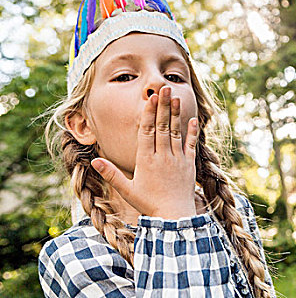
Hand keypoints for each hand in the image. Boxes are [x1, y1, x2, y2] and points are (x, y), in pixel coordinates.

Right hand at [91, 86, 198, 219]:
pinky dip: (192, 132)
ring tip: (175, 96)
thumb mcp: (127, 189)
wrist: (174, 216)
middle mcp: (162, 157)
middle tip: (163, 88)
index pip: (147, 132)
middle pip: (162, 127)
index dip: (149, 114)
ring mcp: (178, 159)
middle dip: (162, 106)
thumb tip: (94, 161)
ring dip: (175, 114)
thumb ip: (110, 174)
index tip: (150, 98)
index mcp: (146, 161)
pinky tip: (192, 119)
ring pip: (176, 132)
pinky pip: (191, 145)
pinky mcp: (190, 164)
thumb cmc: (149, 204)